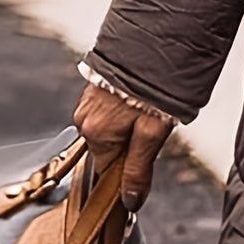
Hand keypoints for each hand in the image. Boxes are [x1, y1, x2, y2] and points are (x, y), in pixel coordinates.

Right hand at [72, 82, 173, 211]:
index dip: (125, 178)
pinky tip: (143, 104)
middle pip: (109, 151)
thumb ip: (138, 169)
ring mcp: (88, 103)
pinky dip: (127, 116)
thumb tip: (129, 202)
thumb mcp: (152, 134)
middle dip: (132, 150)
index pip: (107, 172)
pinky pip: (111, 114)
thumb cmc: (154, 88)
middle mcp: (86, 119)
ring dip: (132, 131)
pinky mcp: (97, 89)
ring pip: (111, 132)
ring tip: (154, 114)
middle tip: (157, 132)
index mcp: (96, 134)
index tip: (143, 177)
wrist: (153, 42)